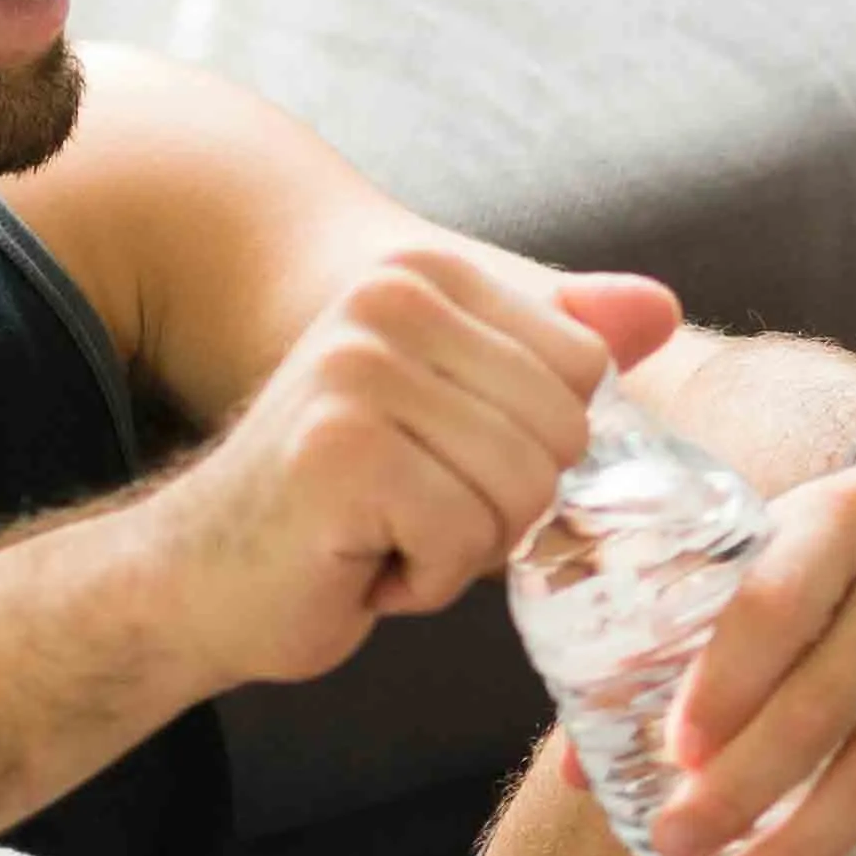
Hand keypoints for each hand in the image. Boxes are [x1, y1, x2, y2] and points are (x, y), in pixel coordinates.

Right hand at [158, 251, 678, 687]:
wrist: (195, 582)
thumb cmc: (340, 506)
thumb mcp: (455, 413)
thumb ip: (547, 358)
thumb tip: (660, 308)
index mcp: (420, 273)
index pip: (584, 368)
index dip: (534, 447)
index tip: (443, 461)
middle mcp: (385, 302)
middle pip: (562, 432)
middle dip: (504, 507)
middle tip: (410, 509)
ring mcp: (359, 372)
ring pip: (523, 491)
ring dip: (464, 547)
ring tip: (386, 531)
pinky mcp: (342, 454)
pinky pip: (466, 542)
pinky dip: (425, 582)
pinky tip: (358, 560)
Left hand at [660, 421, 855, 855]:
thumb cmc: (836, 553)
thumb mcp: (765, 549)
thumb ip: (673, 641)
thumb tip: (581, 772)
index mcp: (844, 520)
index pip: (777, 604)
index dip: (724, 684)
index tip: (672, 753)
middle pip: (826, 701)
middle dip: (743, 787)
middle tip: (676, 845)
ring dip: (806, 844)